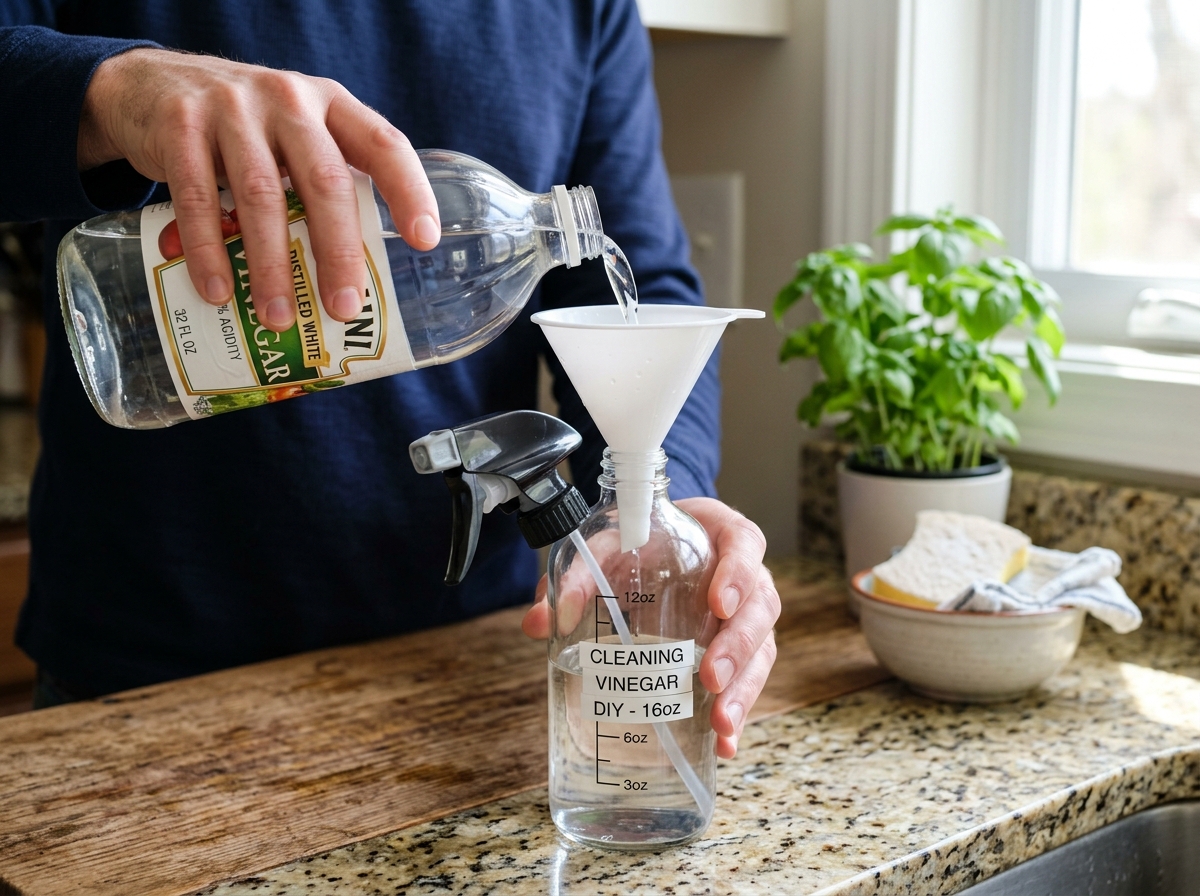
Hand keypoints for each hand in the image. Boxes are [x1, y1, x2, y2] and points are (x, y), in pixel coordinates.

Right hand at [77, 48, 439, 331]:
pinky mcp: (180, 127)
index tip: (425, 241)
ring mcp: (232, 108)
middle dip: (338, 251)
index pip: (384, 144)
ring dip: (271, 266)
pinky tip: (219, 292)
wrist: (146, 86)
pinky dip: (209, 251)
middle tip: (344, 308)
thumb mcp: (293, 134)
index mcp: (330, 104)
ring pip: (262, 196)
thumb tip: (356, 278)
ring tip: (279, 319)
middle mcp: (288, 99)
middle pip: (325, 181)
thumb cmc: (244, 130)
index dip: (409, 190)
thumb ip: (323, 180)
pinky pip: (197, 198)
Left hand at [522, 498, 779, 758]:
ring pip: (761, 652)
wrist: (651, 547)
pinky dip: (739, 713)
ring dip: (744, 689)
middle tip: (711, 676)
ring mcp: (746, 618)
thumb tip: (540, 622)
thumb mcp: (607, 546)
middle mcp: (745, 578)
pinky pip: (749, 683)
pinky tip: (724, 743)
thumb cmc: (639, 542)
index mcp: (723, 537)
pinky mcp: (739, 653)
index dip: (738, 574)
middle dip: (739, 647)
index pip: (744, 546)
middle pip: (761, 609)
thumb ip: (577, 575)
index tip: (719, 603)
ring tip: (721, 722)